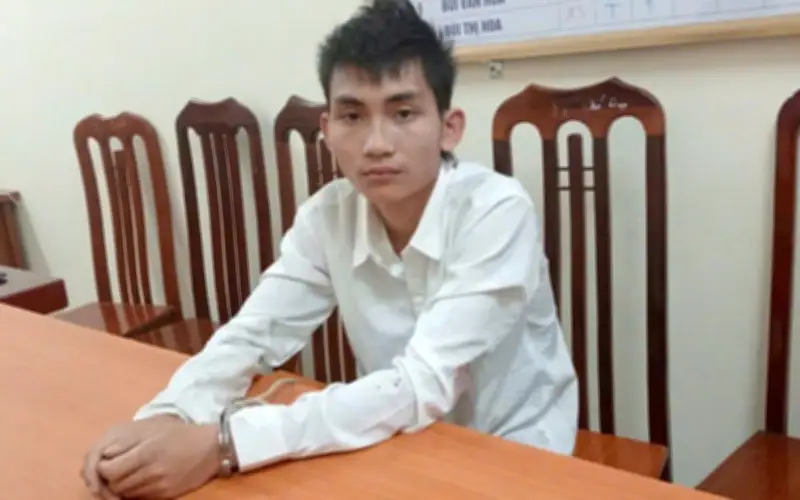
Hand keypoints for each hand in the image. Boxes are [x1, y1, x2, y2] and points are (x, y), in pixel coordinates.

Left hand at [82, 415, 219, 498]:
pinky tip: (143, 479)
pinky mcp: (166, 494)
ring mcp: (159, 485)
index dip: (102, 467)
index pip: (108, 469)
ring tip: (130, 473)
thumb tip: (105, 454)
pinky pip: (141, 497)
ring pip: (126, 493)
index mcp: (146, 451)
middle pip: (114, 484)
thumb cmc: (181, 434)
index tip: (108, 461)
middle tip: (117, 468)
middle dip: (110, 478)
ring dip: (122, 486)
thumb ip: (128, 441)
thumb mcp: (153, 429)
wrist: (212, 447)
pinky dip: (136, 491)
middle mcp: (151, 470)